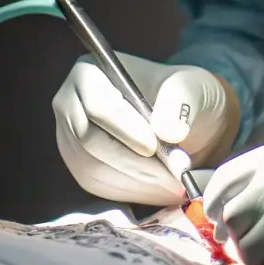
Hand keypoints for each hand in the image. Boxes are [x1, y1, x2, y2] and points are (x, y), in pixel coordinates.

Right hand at [53, 52, 239, 204]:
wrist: (184, 121)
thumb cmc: (183, 96)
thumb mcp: (193, 87)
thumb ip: (182, 101)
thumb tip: (167, 131)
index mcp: (90, 72)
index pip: (97, 104)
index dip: (124, 128)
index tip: (155, 146)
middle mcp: (70, 104)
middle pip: (89, 141)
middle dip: (133, 163)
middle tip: (172, 176)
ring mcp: (70, 137)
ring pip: (92, 168)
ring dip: (135, 182)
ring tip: (172, 185)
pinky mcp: (79, 166)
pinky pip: (97, 186)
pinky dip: (130, 192)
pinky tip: (159, 190)